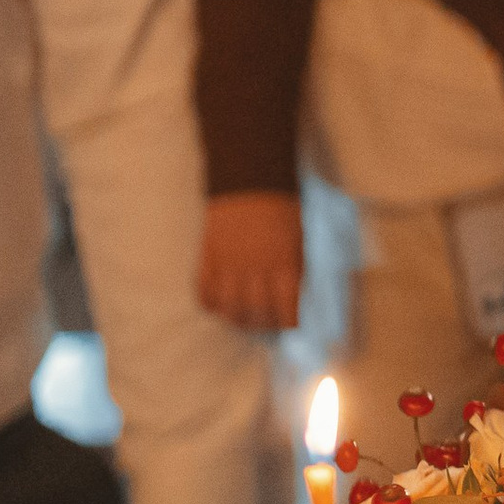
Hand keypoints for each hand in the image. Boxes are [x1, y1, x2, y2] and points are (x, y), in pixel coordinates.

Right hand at [198, 191, 303, 329]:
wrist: (251, 179)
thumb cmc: (282, 210)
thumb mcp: (298, 240)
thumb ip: (292, 271)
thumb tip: (287, 301)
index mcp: (286, 262)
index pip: (285, 309)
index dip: (286, 322)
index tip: (287, 323)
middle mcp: (257, 267)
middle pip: (255, 312)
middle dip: (261, 325)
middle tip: (263, 324)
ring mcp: (229, 263)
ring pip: (228, 308)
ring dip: (235, 319)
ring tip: (241, 318)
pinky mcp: (208, 256)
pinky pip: (204, 292)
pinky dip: (211, 303)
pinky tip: (219, 303)